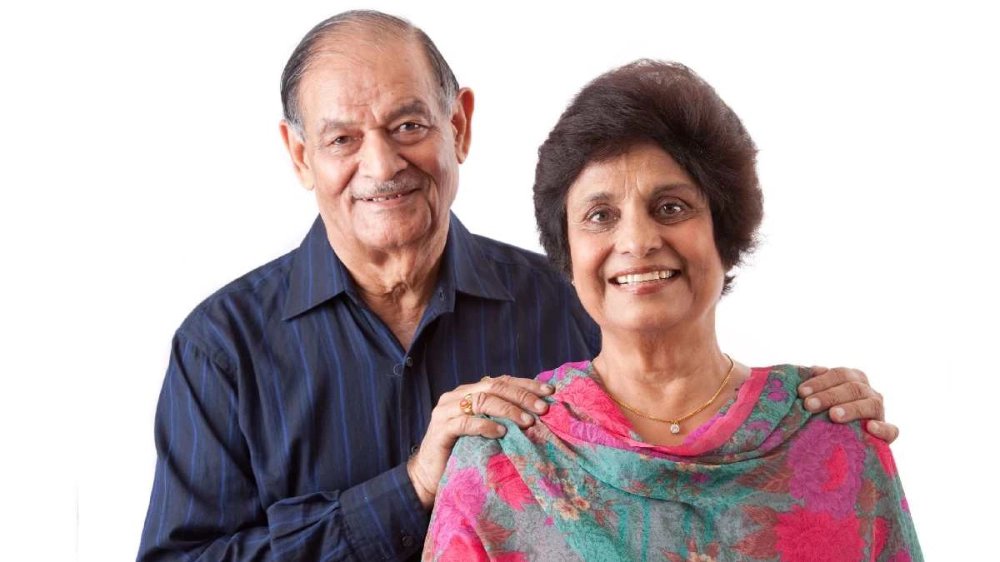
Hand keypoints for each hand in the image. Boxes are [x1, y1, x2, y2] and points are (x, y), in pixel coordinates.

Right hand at [406, 375, 553, 508]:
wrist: (429, 476)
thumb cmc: (462, 452)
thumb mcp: (485, 431)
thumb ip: (501, 417)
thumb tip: (536, 413)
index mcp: (469, 392)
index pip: (501, 381)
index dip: (526, 384)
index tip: (549, 392)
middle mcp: (456, 396)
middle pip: (494, 386)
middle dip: (521, 396)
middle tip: (542, 409)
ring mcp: (446, 411)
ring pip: (481, 401)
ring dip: (508, 410)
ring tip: (527, 422)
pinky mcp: (440, 429)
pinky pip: (465, 422)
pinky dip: (485, 426)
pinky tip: (501, 432)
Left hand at [798, 366, 898, 442]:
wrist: (836, 443)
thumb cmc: (819, 415)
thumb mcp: (815, 398)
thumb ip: (813, 385)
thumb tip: (813, 370)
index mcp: (853, 379)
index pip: (840, 374)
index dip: (821, 381)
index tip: (801, 391)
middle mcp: (868, 393)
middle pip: (854, 388)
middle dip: (830, 395)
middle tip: (809, 405)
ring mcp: (879, 413)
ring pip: (872, 405)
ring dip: (852, 408)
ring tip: (833, 415)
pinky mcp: (887, 435)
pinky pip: (891, 430)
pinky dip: (883, 428)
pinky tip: (870, 427)